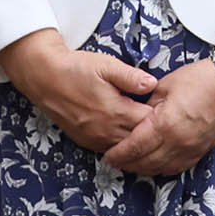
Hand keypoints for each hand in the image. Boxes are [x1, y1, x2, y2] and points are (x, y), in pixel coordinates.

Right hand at [0, 31, 156, 153]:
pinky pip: (110, 150)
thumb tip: (153, 84)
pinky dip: (122, 146)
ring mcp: (95, 139)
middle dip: (153, 133)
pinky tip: (128, 137)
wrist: (44, 78)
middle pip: (140, 140)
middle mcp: (106, 130)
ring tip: (149, 132)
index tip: (170, 109)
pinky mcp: (85, 141)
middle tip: (164, 122)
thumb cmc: (75, 68)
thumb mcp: (106, 65)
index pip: (150, 123)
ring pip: (126, 149)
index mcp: (116, 111)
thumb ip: (131, 77)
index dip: (162, 117)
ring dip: (138, 142)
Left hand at [102, 60, 214, 176]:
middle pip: (145, 162)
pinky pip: (177, 168)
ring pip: (160, 169)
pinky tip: (154, 164)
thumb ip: (146, 104)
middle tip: (114, 162)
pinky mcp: (200, 152)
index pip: (135, 147)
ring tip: (130, 164)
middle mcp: (177, 142)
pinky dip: (162, 169)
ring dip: (143, 169)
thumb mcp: (163, 86)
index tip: (107, 157)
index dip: (119, 154)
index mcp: (165, 124)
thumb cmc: (197, 79)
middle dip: (127, 164)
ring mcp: (190, 149)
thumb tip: (134, 116)